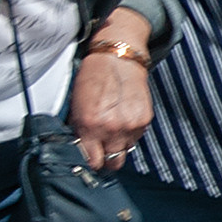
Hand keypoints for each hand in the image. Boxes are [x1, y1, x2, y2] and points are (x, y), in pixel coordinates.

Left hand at [69, 19, 152, 176]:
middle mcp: (112, 128)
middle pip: (113, 164)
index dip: (91, 161)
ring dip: (119, 144)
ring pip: (126, 152)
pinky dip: (130, 133)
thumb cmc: (94, 77)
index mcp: (90, 125)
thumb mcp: (77, 104)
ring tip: (113, 128)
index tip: (90, 157)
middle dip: (106, 158)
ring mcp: (131, 125)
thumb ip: (79, 130)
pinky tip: (124, 117)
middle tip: (102, 148)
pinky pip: (136, 138)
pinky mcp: (145, 119)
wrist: (118, 57)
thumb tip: (81, 149)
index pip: (93, 162)